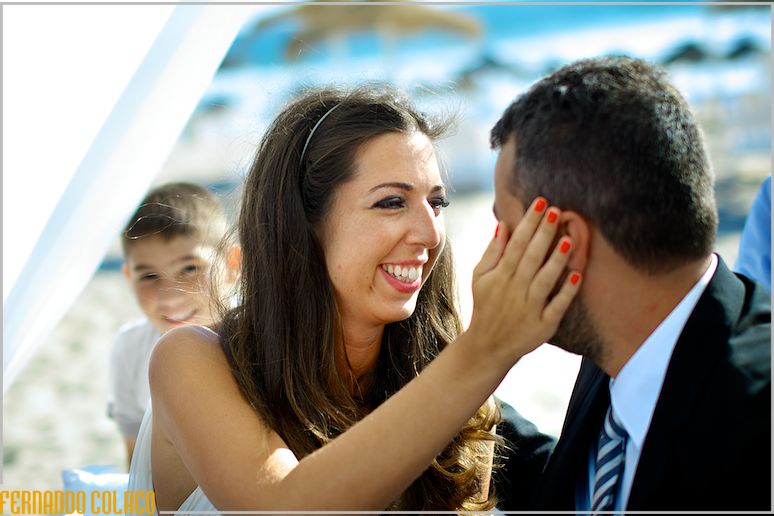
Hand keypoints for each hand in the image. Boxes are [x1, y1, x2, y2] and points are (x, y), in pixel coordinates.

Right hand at [467, 197, 580, 363]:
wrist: (487, 347)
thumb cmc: (486, 306)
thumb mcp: (479, 278)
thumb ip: (492, 252)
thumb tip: (504, 225)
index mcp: (499, 276)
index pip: (516, 244)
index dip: (529, 222)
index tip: (541, 202)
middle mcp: (514, 290)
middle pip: (531, 257)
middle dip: (544, 233)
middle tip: (557, 210)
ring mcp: (529, 308)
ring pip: (545, 280)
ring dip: (557, 259)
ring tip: (568, 238)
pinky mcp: (543, 326)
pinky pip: (557, 307)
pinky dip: (567, 292)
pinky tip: (577, 275)